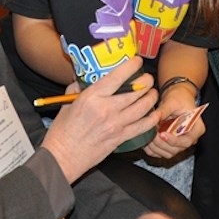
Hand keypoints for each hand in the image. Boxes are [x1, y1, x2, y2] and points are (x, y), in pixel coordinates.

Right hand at [42, 56, 158, 182]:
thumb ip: (78, 88)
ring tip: (153, 93)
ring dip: (151, 98)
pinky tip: (155, 113)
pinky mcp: (120, 138)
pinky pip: (143, 127)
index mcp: (92, 97)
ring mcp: (116, 124)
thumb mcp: (67, 103)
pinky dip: (152, 119)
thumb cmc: (62, 131)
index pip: (117, 77)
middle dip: (146, 81)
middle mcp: (106, 109)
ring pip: (143, 107)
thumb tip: (85, 78)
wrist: (63, 157)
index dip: (131, 66)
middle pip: (135, 91)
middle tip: (148, 78)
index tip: (137, 61)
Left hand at [143, 84, 203, 159]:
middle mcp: (189, 138)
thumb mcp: (172, 101)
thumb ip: (164, 110)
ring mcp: (179, 143)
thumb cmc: (179, 97)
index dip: (173, 140)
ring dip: (155, 146)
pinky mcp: (170, 144)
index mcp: (196, 128)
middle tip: (151, 131)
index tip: (162, 133)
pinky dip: (151, 148)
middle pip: (176, 149)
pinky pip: (160, 152)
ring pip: (167, 153)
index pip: (186, 141)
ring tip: (147, 133)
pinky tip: (145, 138)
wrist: (177, 96)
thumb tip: (154, 117)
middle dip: (161, 143)